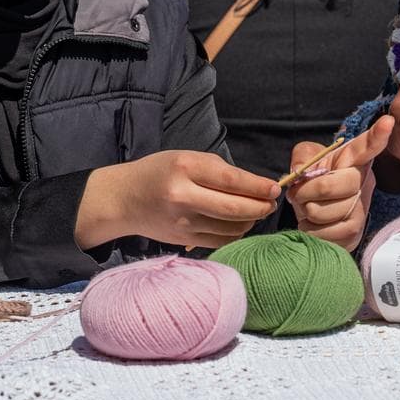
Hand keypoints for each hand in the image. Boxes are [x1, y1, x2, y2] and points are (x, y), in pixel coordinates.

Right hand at [75, 150, 279, 249]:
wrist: (124, 199)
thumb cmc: (160, 172)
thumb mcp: (187, 158)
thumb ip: (219, 170)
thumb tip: (256, 186)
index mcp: (185, 168)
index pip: (232, 180)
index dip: (258, 187)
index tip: (275, 188)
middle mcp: (183, 196)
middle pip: (235, 209)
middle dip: (261, 207)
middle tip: (272, 203)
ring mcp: (183, 222)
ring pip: (231, 228)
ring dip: (251, 221)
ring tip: (256, 212)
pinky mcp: (184, 240)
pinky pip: (221, 241)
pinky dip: (236, 233)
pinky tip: (239, 224)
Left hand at [287, 116, 393, 251]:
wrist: (316, 208)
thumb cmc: (313, 179)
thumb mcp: (306, 159)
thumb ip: (302, 157)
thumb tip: (300, 172)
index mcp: (353, 158)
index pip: (367, 146)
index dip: (378, 135)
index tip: (388, 122)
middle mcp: (362, 181)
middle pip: (331, 186)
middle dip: (305, 191)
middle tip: (297, 193)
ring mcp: (361, 208)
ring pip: (325, 212)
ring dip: (306, 212)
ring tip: (308, 207)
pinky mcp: (355, 232)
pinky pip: (325, 234)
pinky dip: (310, 230)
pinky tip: (314, 224)